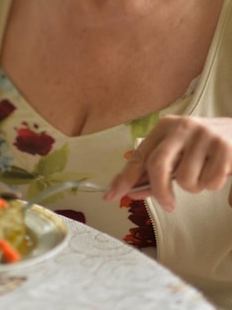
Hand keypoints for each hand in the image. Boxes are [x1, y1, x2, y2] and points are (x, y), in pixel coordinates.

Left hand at [104, 115, 231, 211]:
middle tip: (168, 205)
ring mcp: (203, 135)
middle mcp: (182, 126)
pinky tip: (218, 171)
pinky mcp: (224, 147)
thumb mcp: (178, 152)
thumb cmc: (203, 146)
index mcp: (166, 126)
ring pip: (186, 179)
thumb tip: (133, 191)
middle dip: (160, 191)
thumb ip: (157, 170)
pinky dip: (212, 185)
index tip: (111, 196)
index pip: (140, 155)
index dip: (125, 178)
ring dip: (194, 187)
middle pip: (158, 165)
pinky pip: (210, 182)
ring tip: (203, 174)